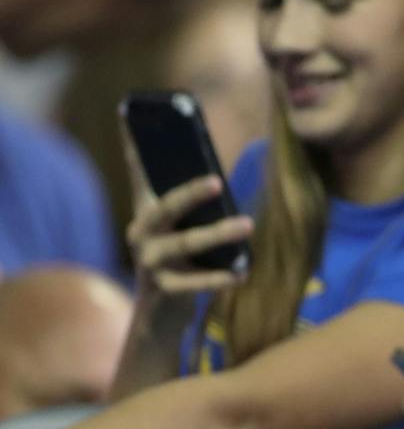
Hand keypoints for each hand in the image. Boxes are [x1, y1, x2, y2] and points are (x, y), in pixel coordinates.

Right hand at [123, 133, 249, 296]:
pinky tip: (242, 272)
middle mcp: (142, 233)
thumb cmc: (182, 262)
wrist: (161, 312)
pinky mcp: (164, 289)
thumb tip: (221, 179)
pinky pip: (195, 283)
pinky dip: (220, 278)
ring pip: (185, 243)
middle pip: (165, 208)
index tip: (130, 116)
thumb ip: (196, 209)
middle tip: (219, 180)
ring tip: (248, 224)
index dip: (135, 148)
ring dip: (219, 234)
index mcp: (146, 212)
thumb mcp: (184, 231)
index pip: (140, 175)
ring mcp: (150, 262)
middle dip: (191, 193)